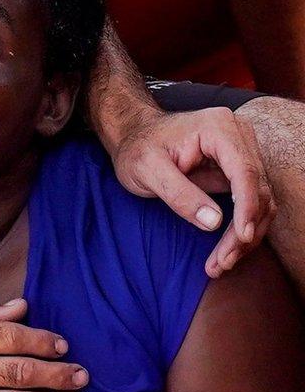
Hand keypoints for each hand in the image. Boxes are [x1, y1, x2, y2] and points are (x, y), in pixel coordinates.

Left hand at [108, 107, 275, 277]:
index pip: (245, 171)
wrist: (133, 137)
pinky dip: (240, 229)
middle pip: (256, 189)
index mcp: (219, 128)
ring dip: (245, 236)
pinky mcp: (238, 171)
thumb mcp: (147, 170)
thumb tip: (214, 222)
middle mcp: (238, 136)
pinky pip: (249, 203)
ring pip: (259, 201)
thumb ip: (179, 194)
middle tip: (223, 262)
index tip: (241, 237)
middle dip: (244, 230)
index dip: (247, 207)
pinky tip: (225, 252)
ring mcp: (242, 153)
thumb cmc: (136, 149)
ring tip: (221, 263)